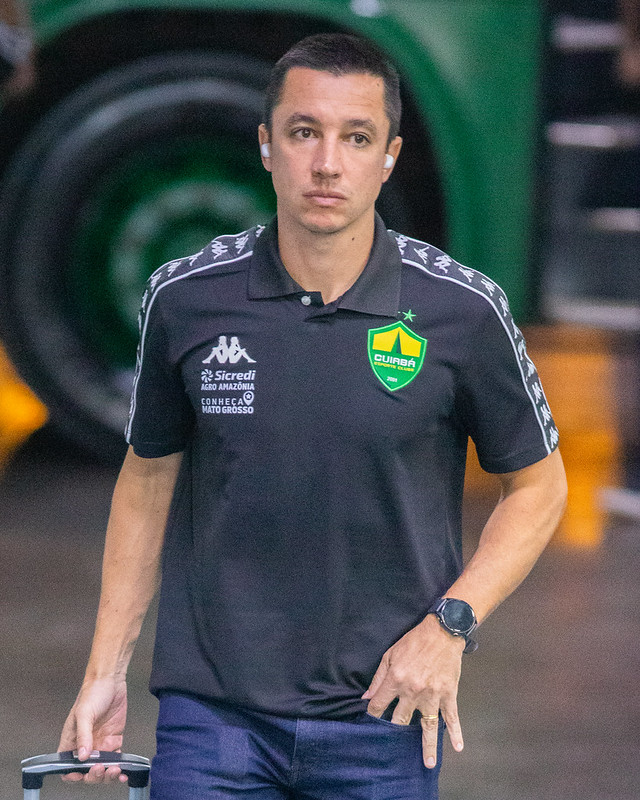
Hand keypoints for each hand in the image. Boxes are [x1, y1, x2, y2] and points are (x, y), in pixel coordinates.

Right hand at [57, 676, 128, 783]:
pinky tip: (124, 772)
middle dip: (94, 776)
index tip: (82, 775)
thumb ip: (83, 736)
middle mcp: (85, 746)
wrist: (111, 680)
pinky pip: (116, 759)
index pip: (67, 767)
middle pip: (86, 772)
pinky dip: (119, 768)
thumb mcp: (84, 713)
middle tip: (101, 769)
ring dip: (107, 775)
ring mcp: (100, 744)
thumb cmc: (92, 693)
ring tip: (115, 771)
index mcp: (71, 741)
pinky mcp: (114, 740)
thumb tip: (81, 757)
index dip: (73, 775)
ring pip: (102, 769)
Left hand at [363, 614, 464, 768]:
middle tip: (391, 747)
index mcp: (396, 679)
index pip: (380, 705)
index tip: (370, 721)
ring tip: (427, 763)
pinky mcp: (448, 694)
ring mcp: (432, 695)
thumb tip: (366, 698)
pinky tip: (457, 747)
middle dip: (394, 731)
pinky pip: (452, 717)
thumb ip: (378, 678)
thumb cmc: (414, 641)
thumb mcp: (390, 654)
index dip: (373, 714)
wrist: (442, 632)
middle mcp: (413, 691)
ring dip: (428, 746)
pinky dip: (456, 732)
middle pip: (401, 719)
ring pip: (428, 726)